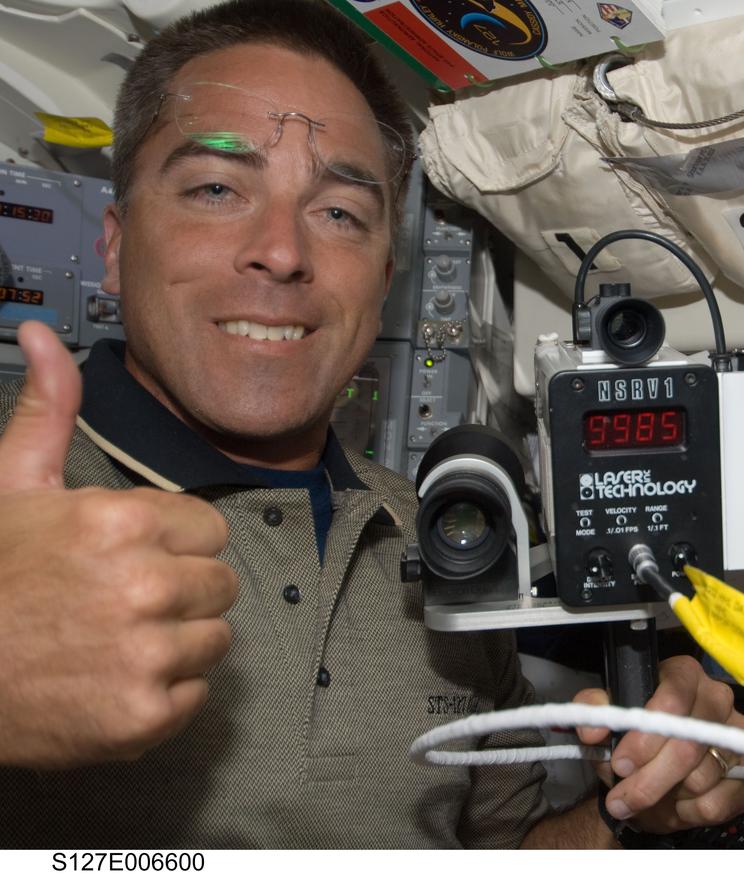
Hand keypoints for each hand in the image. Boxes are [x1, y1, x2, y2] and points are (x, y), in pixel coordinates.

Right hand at [0, 321, 237, 768]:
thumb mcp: (12, 486)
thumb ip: (49, 411)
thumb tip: (46, 336)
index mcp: (119, 522)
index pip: (209, 530)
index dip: (171, 544)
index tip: (127, 557)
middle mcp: (141, 585)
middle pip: (220, 583)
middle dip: (178, 590)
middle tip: (118, 603)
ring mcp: (146, 654)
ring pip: (215, 638)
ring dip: (174, 643)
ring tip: (111, 642)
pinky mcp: (146, 715)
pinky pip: (197, 695)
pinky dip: (161, 696)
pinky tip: (111, 681)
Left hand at [574, 654, 743, 834]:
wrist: (653, 782)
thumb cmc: (633, 746)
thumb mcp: (606, 725)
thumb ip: (592, 713)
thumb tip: (592, 727)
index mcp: (683, 675)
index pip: (672, 699)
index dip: (645, 737)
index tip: (621, 763)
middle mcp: (717, 697)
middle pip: (689, 743)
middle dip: (650, 778)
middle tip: (623, 796)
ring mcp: (738, 733)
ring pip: (702, 776)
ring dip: (668, 796)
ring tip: (652, 794)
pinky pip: (718, 801)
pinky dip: (689, 811)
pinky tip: (676, 803)